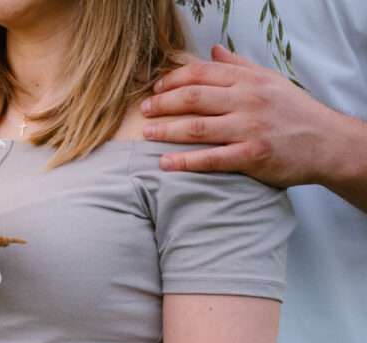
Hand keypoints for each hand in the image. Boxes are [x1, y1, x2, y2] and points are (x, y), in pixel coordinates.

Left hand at [140, 44, 353, 188]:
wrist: (328, 143)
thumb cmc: (295, 112)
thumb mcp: (270, 81)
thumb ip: (239, 66)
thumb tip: (214, 50)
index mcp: (249, 81)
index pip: (202, 73)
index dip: (174, 79)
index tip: (156, 88)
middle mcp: (248, 101)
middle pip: (193, 98)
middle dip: (163, 103)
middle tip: (143, 110)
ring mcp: (250, 129)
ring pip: (197, 127)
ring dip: (166, 131)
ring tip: (145, 134)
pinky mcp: (253, 156)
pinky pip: (211, 159)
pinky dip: (185, 161)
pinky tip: (165, 163)